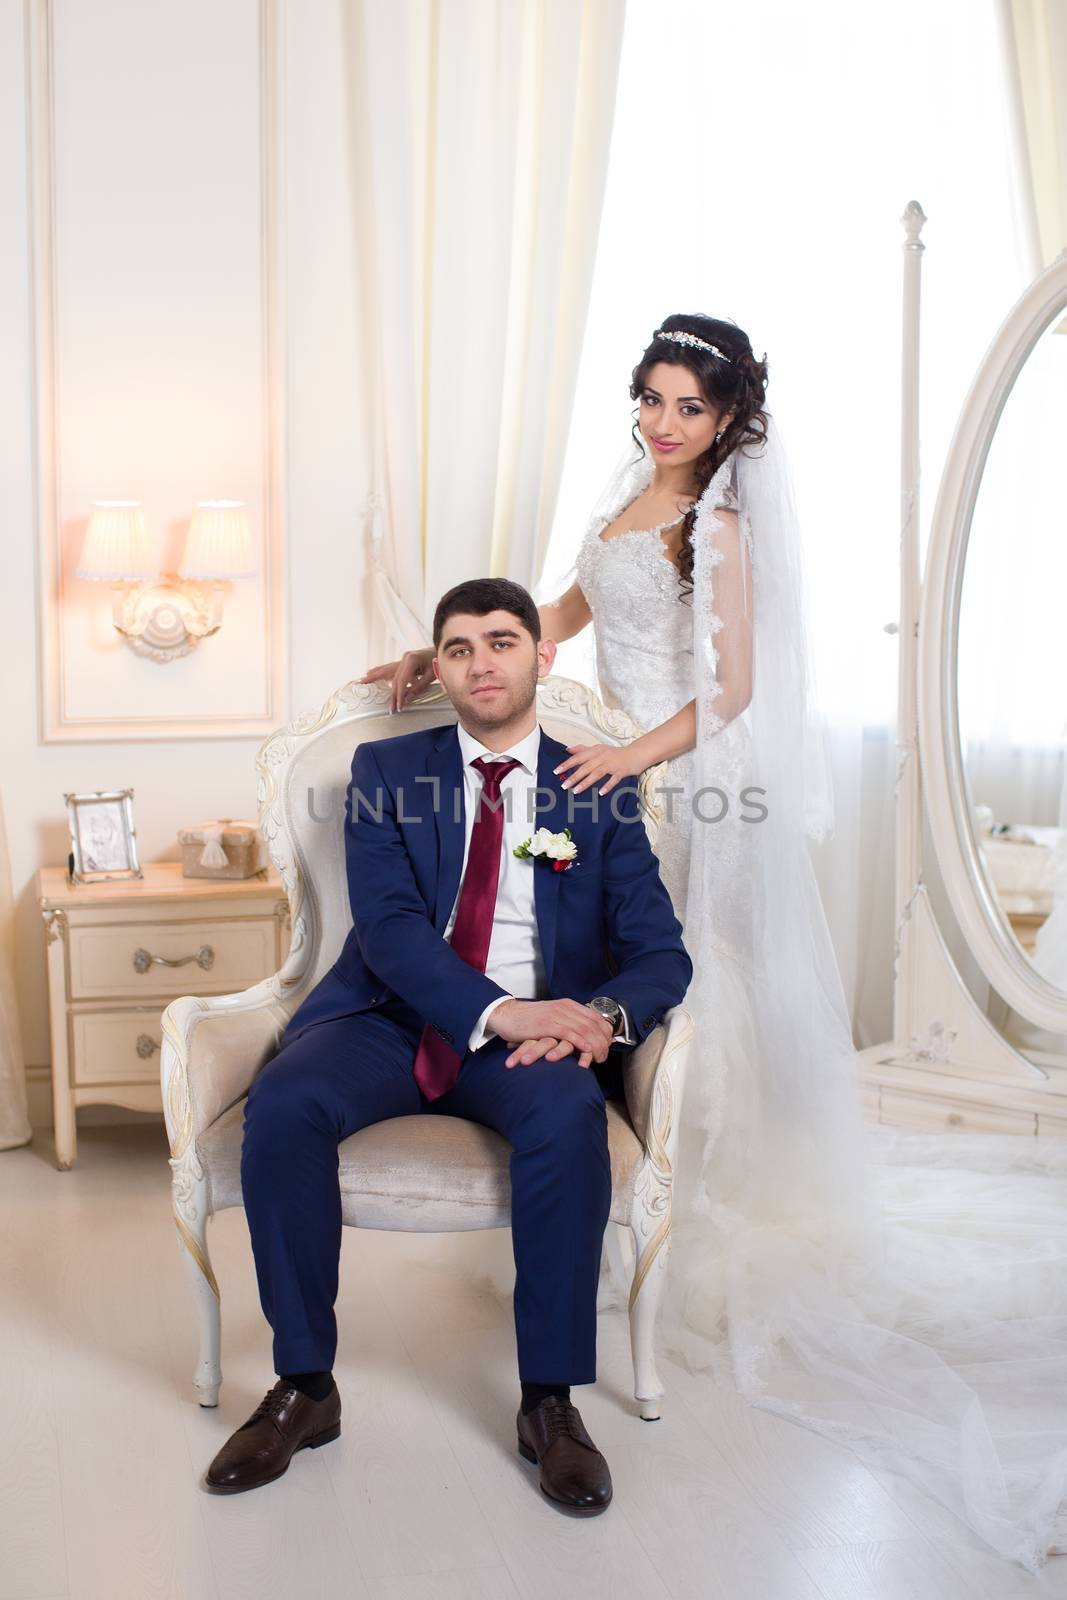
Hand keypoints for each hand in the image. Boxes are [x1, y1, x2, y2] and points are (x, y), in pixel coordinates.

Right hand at [358, 646, 435, 712]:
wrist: (441, 651)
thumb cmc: (438, 662)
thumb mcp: (431, 675)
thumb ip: (418, 687)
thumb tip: (406, 699)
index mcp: (412, 659)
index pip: (402, 681)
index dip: (399, 694)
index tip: (398, 706)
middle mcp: (405, 657)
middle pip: (393, 678)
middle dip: (391, 694)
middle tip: (389, 708)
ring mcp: (403, 658)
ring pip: (387, 670)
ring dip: (375, 676)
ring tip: (362, 681)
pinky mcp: (403, 661)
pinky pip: (389, 668)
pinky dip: (380, 671)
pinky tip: (370, 673)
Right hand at [488, 998, 613, 1068]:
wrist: (506, 1015)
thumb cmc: (528, 1020)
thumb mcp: (552, 1017)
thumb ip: (567, 1023)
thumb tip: (584, 1035)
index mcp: (568, 1005)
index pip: (596, 1017)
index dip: (606, 1033)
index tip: (608, 1046)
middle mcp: (565, 1007)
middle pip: (593, 1025)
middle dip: (603, 1042)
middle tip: (604, 1057)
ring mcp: (556, 1015)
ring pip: (584, 1030)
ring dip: (595, 1046)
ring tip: (598, 1059)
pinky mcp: (547, 1024)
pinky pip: (569, 1034)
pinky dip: (580, 1042)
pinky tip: (587, 1051)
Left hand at [552, 741, 643, 796]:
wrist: (637, 753)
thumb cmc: (616, 753)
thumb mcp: (599, 749)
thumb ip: (583, 749)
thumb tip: (568, 749)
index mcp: (596, 750)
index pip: (579, 757)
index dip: (567, 764)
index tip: (556, 771)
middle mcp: (603, 756)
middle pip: (586, 767)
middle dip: (574, 777)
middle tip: (564, 786)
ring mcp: (613, 764)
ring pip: (597, 773)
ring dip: (586, 782)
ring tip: (576, 791)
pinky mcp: (622, 771)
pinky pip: (614, 779)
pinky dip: (607, 786)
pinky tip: (600, 793)